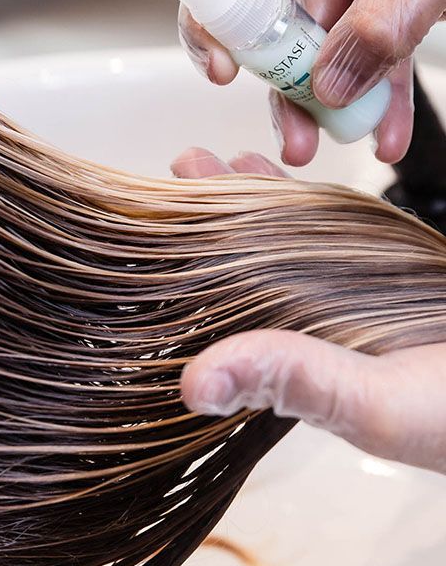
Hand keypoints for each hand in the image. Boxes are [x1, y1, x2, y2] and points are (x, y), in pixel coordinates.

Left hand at [170, 147, 445, 477]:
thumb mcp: (378, 406)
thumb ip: (299, 382)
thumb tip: (194, 383)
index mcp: (301, 362)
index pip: (229, 306)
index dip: (193, 263)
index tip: (159, 217)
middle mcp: (323, 329)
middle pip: (255, 263)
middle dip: (220, 215)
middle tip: (187, 166)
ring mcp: (365, 299)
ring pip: (299, 241)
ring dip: (264, 200)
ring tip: (226, 159)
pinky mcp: (406, 273)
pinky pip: (354, 230)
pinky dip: (324, 202)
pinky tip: (302, 174)